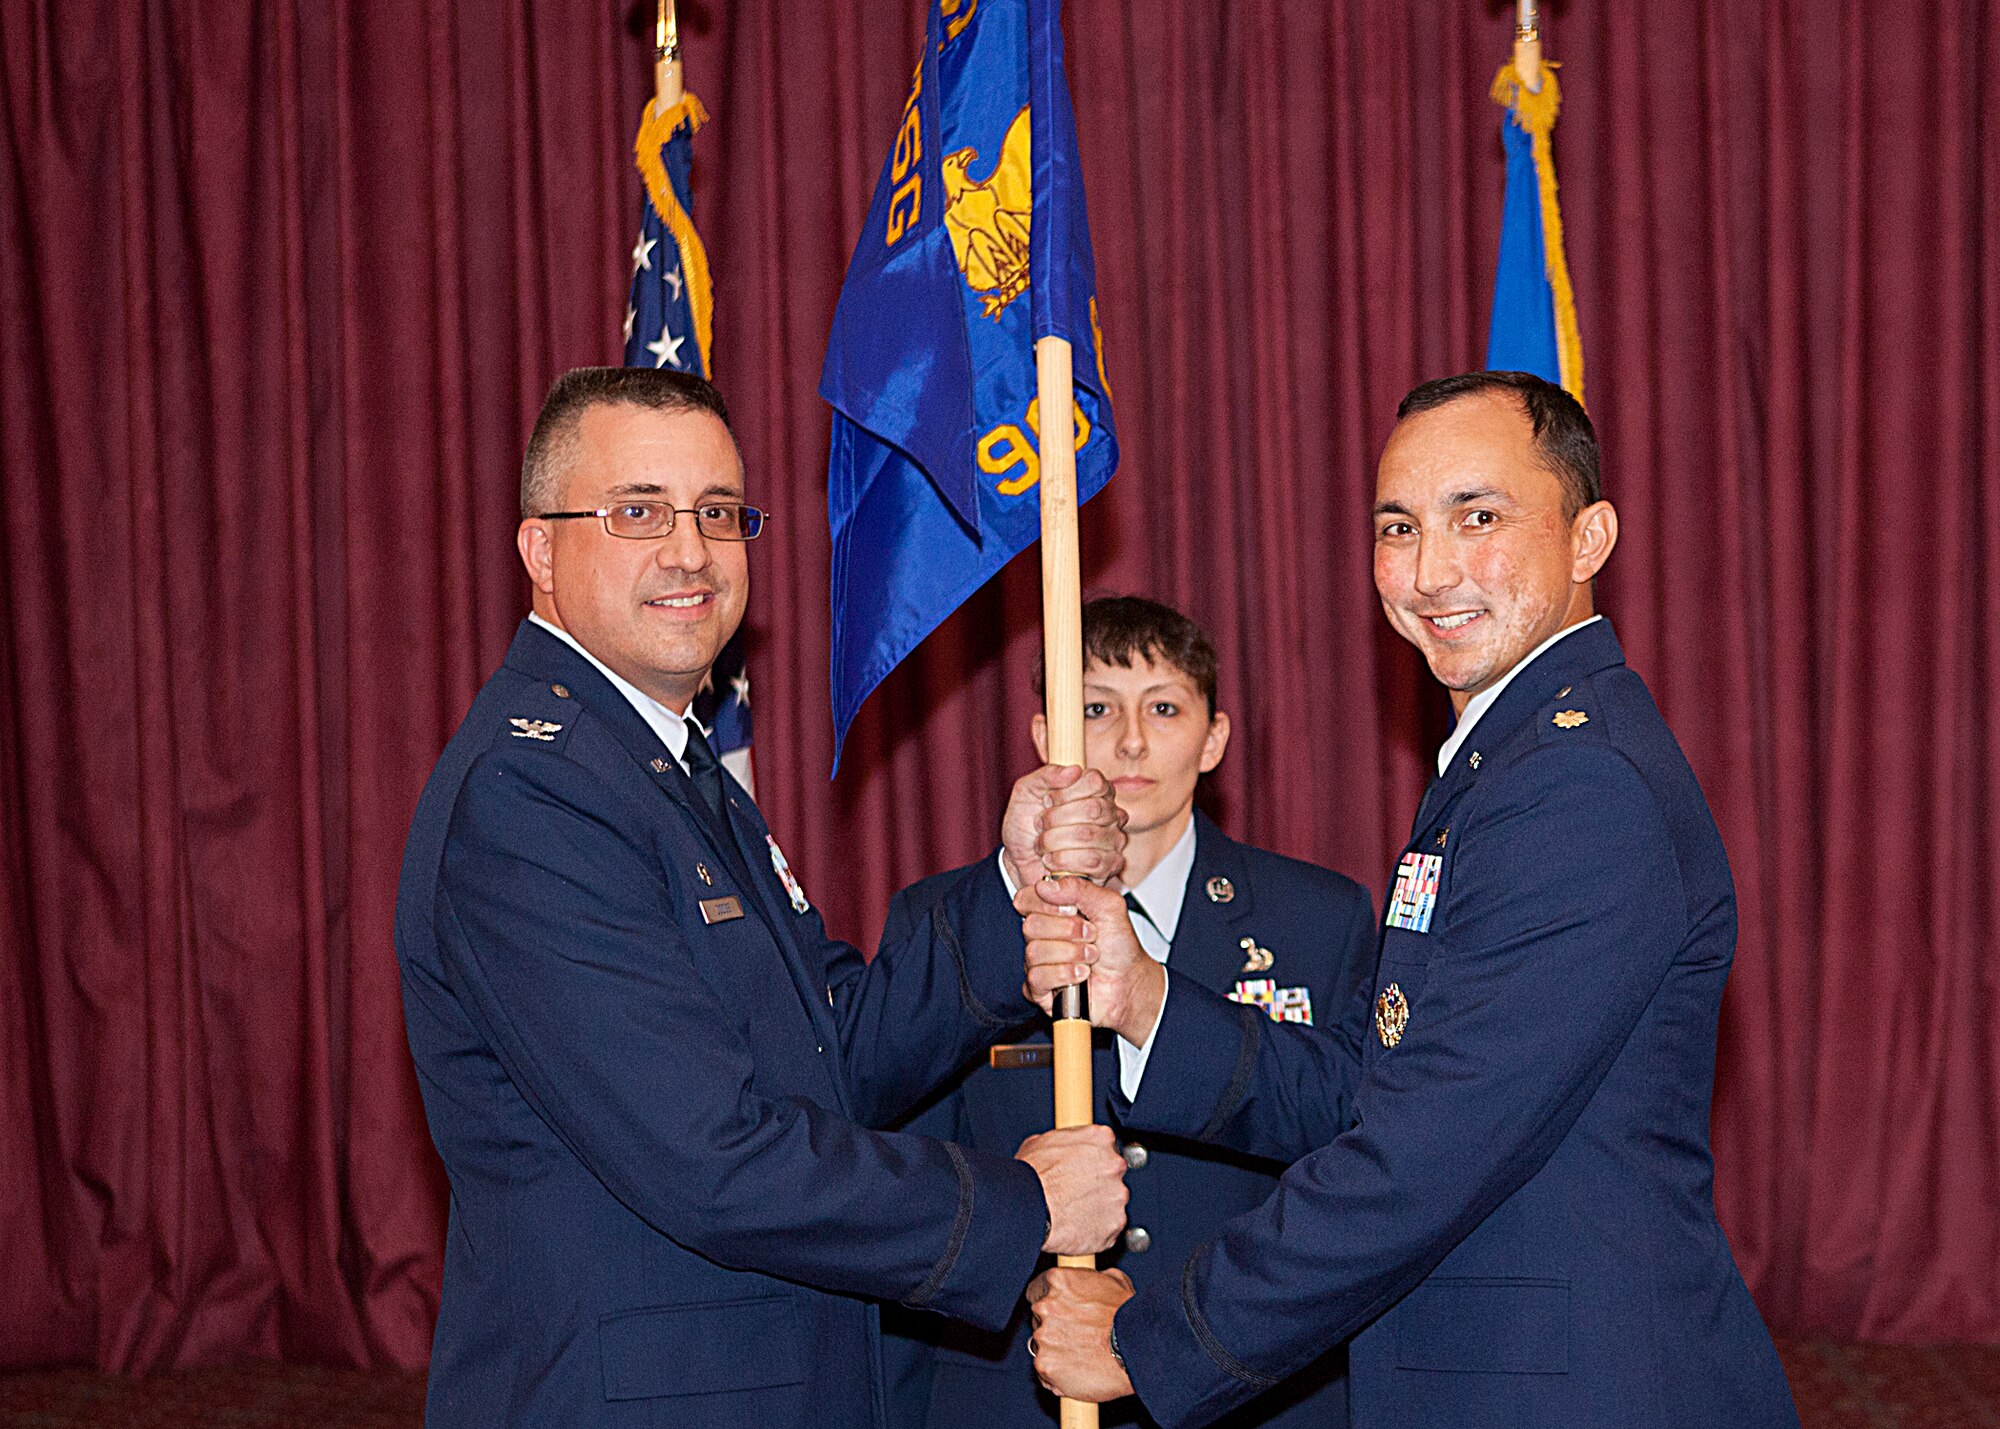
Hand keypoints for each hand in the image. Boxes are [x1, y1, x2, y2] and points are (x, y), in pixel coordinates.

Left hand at [1001, 765, 1126, 887]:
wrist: (1020, 859)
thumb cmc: (1027, 822)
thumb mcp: (1027, 791)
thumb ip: (1047, 775)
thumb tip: (1074, 770)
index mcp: (1095, 789)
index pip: (1094, 781)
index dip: (1065, 793)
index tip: (1046, 801)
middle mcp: (1110, 812)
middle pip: (1093, 808)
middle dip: (1055, 819)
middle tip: (1040, 824)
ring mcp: (1114, 839)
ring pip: (1088, 836)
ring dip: (1054, 841)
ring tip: (1043, 844)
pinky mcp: (1110, 865)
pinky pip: (1092, 861)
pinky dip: (1063, 861)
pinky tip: (1051, 860)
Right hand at [1015, 1124, 1127, 1255]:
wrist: (1027, 1207)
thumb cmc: (1031, 1177)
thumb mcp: (1040, 1143)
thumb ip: (1064, 1143)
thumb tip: (1062, 1149)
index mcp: (1100, 1139)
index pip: (1107, 1147)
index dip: (1092, 1160)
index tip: (1083, 1169)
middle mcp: (1114, 1164)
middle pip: (1113, 1174)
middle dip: (1097, 1183)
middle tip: (1075, 1192)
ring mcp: (1117, 1194)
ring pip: (1112, 1201)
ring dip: (1097, 1206)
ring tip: (1072, 1210)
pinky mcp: (1116, 1222)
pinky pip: (1110, 1226)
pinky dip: (1097, 1228)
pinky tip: (1077, 1225)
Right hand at [1017, 878, 1166, 1046]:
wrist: (1130, 981)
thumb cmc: (1119, 945)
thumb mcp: (1109, 906)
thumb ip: (1080, 888)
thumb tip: (1045, 886)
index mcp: (1051, 911)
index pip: (1026, 899)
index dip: (1047, 904)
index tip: (1073, 911)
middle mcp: (1041, 935)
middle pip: (1030, 926)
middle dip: (1068, 931)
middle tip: (1090, 935)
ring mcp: (1038, 962)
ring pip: (1034, 952)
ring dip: (1070, 954)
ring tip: (1090, 956)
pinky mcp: (1039, 988)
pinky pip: (1036, 978)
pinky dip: (1064, 974)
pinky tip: (1080, 974)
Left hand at [1027, 1267, 1136, 1402]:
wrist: (1137, 1349)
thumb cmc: (1129, 1316)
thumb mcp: (1116, 1281)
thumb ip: (1093, 1277)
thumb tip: (1092, 1279)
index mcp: (1057, 1281)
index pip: (1035, 1290)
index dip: (1049, 1302)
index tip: (1060, 1312)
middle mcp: (1044, 1307)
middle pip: (1037, 1318)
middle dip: (1052, 1326)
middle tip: (1077, 1335)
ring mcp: (1043, 1337)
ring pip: (1040, 1345)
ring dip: (1055, 1350)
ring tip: (1081, 1354)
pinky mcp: (1045, 1365)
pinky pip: (1044, 1370)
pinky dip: (1056, 1373)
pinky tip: (1078, 1370)